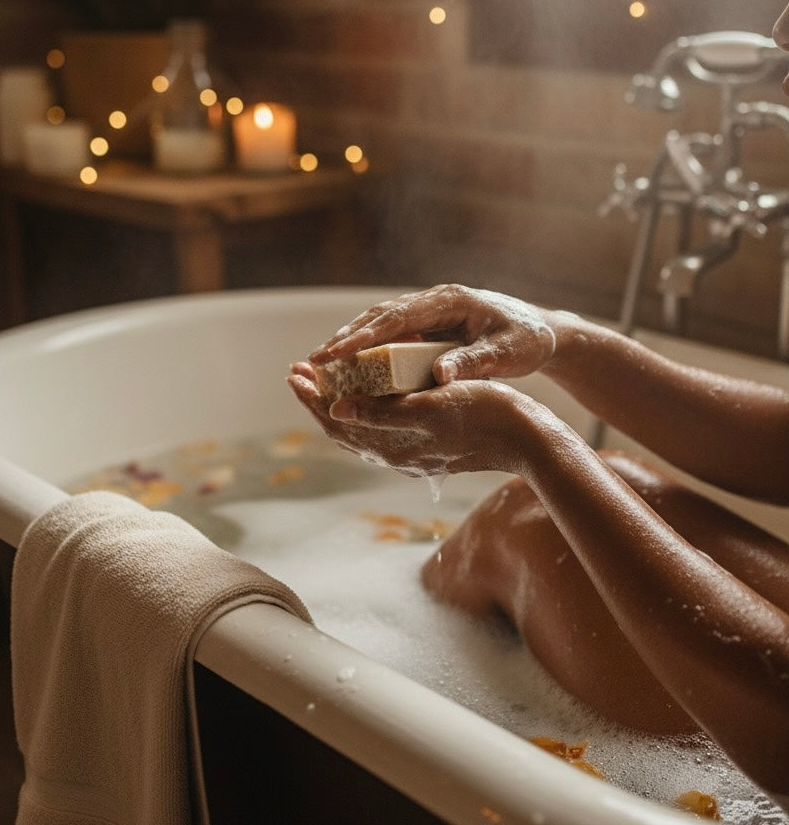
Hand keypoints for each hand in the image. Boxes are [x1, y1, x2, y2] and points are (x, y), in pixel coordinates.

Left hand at [287, 361, 545, 478]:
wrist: (528, 438)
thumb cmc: (484, 415)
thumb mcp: (429, 408)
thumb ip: (381, 413)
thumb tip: (337, 409)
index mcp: (394, 447)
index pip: (337, 422)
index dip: (313, 396)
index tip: (296, 371)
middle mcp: (398, 454)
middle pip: (345, 426)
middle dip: (319, 397)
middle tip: (299, 370)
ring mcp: (413, 451)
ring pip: (362, 427)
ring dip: (339, 401)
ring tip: (324, 378)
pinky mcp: (428, 445)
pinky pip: (383, 426)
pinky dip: (365, 406)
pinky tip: (368, 392)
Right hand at [308, 284, 556, 382]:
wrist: (542, 332)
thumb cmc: (527, 340)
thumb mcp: (507, 354)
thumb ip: (474, 363)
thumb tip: (439, 376)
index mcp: (449, 300)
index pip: (397, 317)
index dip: (364, 335)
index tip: (335, 353)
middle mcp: (433, 301)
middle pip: (380, 316)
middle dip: (345, 338)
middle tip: (314, 362)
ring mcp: (429, 312)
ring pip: (380, 324)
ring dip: (351, 342)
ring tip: (321, 365)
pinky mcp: (429, 325)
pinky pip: (391, 335)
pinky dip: (368, 349)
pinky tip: (350, 368)